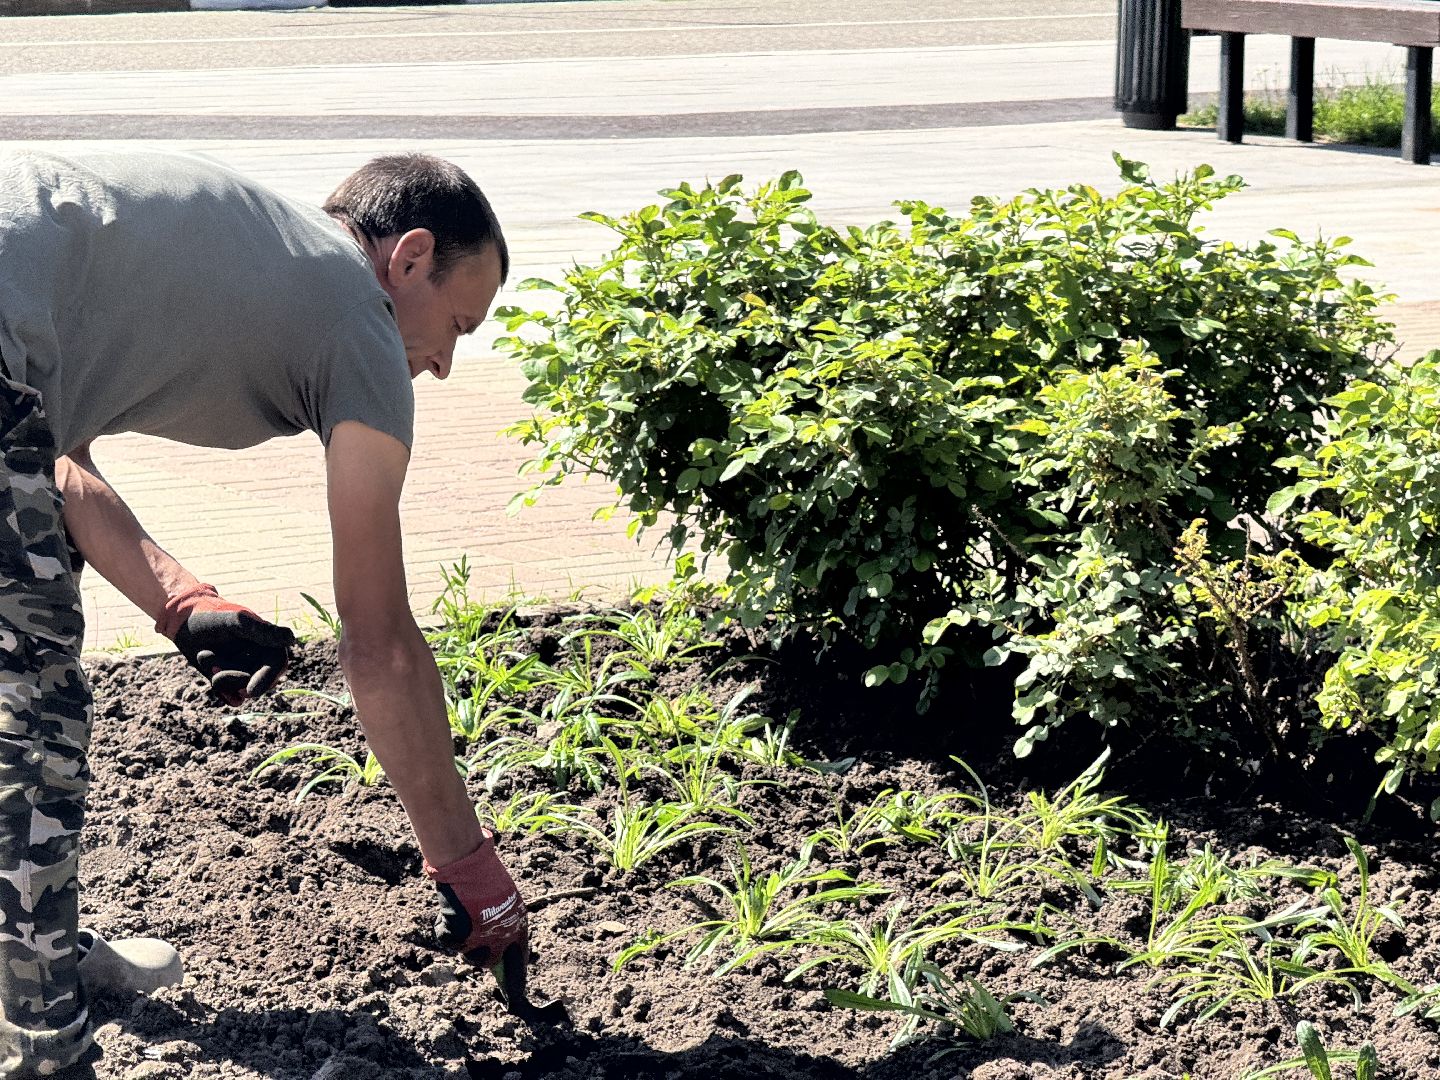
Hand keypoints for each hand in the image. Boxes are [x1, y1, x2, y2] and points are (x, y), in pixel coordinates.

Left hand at [158, 584, 296, 704]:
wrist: (184, 622)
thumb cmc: (212, 617)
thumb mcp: (236, 621)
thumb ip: (262, 631)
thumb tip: (291, 639)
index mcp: (268, 643)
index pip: (276, 666)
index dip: (266, 680)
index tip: (249, 691)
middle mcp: (260, 658)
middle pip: (258, 682)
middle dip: (234, 678)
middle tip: (211, 665)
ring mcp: (244, 670)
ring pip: (242, 689)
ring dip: (221, 679)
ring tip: (204, 655)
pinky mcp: (230, 681)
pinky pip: (232, 696)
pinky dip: (222, 692)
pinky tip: (210, 674)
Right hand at [425, 831, 527, 967]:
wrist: (468, 865)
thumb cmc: (487, 876)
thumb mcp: (505, 899)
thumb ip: (504, 922)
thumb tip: (500, 945)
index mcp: (517, 925)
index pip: (519, 958)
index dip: (515, 976)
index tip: (515, 991)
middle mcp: (499, 936)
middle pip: (489, 962)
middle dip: (482, 955)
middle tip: (474, 939)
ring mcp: (478, 937)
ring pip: (468, 954)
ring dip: (464, 942)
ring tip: (463, 917)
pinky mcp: (457, 935)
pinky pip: (450, 941)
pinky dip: (446, 929)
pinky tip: (451, 912)